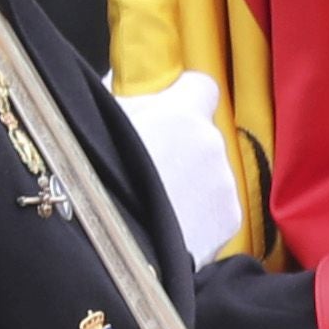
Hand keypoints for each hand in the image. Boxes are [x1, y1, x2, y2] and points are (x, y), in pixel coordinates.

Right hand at [113, 70, 246, 264]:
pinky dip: (199, 214)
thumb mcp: (96, 122)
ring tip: (157, 202)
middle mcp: (211, 143)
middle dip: (181, 146)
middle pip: (202, 135)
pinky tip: (171, 224)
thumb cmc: (98, 178)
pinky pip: (216, 208)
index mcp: (181, 113)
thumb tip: (121, 82)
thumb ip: (118, 97)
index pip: (202, 86)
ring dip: (191, 182)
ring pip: (210, 173)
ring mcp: (225, 183)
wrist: (119, 246)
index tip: (170, 107)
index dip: (185, 96)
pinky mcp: (232, 219)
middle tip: (150, 167)